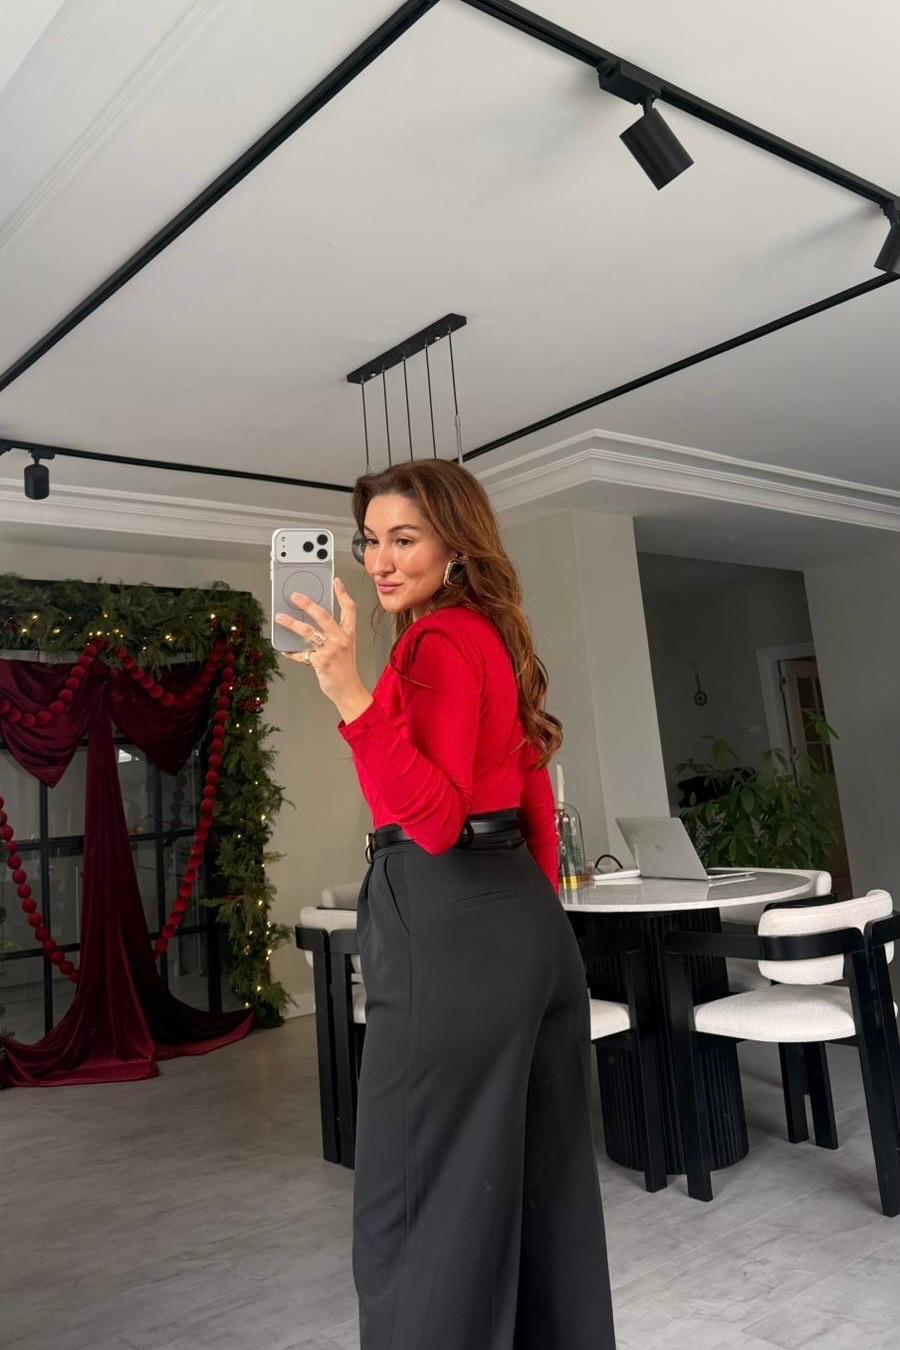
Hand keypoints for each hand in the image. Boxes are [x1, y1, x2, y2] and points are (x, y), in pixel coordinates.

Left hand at [274, 578, 371, 716]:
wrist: (349, 690)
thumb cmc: (345, 669)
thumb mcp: (344, 647)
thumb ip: (331, 634)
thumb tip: (309, 623)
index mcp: (349, 633)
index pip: (349, 609)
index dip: (342, 593)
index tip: (336, 582)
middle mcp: (341, 639)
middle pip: (323, 615)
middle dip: (307, 604)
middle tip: (295, 596)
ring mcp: (330, 650)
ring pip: (308, 632)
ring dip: (291, 623)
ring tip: (280, 618)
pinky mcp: (320, 661)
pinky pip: (301, 654)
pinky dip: (291, 652)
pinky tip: (284, 649)